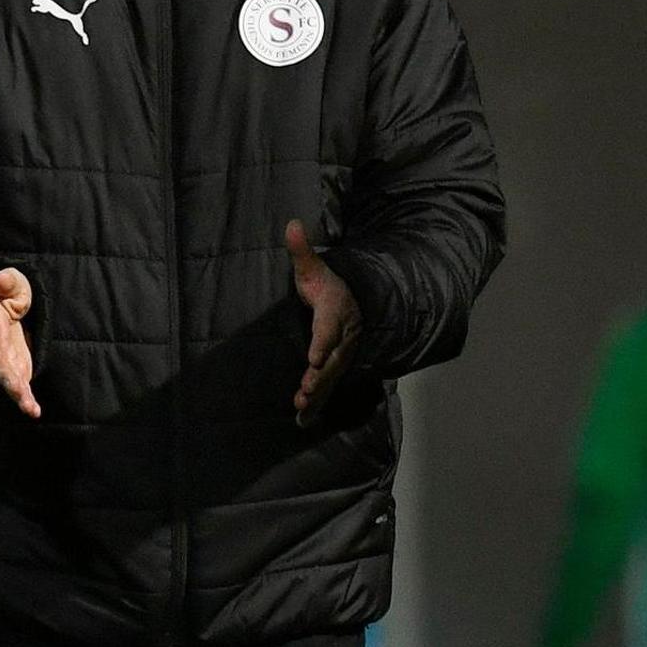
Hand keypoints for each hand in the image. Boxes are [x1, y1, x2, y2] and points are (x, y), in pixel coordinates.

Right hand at [0, 267, 39, 417]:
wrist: (1, 307)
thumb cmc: (5, 292)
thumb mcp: (8, 282)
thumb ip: (5, 282)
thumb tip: (0, 278)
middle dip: (5, 376)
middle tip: (16, 387)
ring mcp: (3, 360)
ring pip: (7, 379)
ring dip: (18, 393)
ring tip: (29, 406)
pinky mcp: (15, 369)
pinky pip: (19, 386)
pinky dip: (25, 399)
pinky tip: (34, 411)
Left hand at [285, 219, 361, 426]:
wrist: (354, 303)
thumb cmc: (327, 286)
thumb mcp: (313, 268)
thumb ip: (302, 250)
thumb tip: (292, 223)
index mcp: (336, 311)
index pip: (329, 328)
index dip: (322, 343)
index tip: (314, 357)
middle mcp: (342, 337)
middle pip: (332, 358)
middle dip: (320, 375)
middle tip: (306, 389)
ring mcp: (340, 355)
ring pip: (331, 376)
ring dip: (318, 393)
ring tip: (302, 405)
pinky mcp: (333, 368)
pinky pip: (327, 388)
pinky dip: (317, 406)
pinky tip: (302, 422)